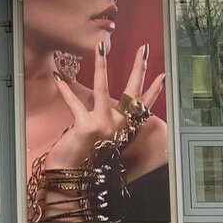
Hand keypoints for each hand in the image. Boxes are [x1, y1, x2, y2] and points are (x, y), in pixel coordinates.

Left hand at [46, 41, 164, 170]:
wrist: (72, 176)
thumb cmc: (85, 155)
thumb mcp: (101, 138)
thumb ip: (107, 123)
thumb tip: (109, 111)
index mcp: (123, 128)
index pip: (144, 106)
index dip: (154, 90)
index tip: (164, 74)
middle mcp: (118, 126)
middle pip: (132, 92)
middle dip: (139, 68)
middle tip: (144, 48)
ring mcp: (103, 125)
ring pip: (104, 88)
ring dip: (101, 65)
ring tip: (100, 46)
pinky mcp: (86, 126)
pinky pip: (75, 102)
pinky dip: (65, 90)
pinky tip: (58, 76)